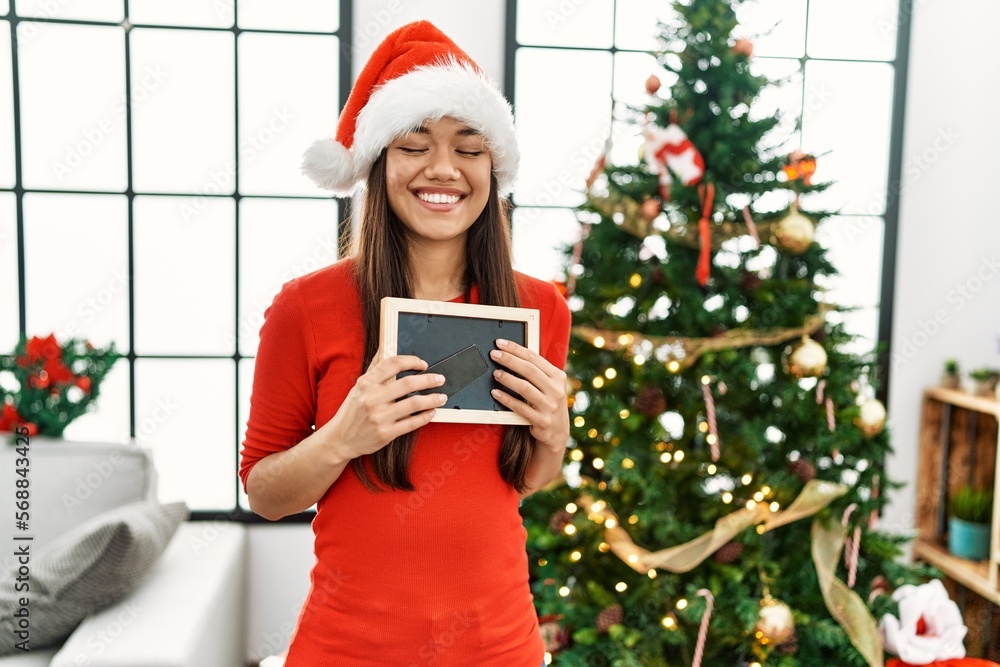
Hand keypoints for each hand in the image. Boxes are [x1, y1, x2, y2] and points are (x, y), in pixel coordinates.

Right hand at [324, 351, 446, 459]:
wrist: (340, 439)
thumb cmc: (351, 411)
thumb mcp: (358, 387)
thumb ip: (374, 369)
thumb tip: (385, 348)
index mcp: (366, 384)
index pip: (393, 364)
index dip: (412, 361)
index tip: (423, 364)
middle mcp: (372, 399)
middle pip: (408, 384)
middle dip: (428, 380)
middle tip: (440, 379)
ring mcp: (380, 417)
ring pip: (414, 404)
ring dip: (432, 399)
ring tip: (441, 397)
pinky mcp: (386, 434)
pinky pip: (412, 423)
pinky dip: (425, 417)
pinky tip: (431, 412)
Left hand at [489, 338, 568, 451]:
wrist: (557, 432)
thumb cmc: (547, 403)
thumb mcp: (549, 385)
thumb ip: (536, 372)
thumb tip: (512, 354)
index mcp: (558, 376)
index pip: (534, 357)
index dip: (516, 349)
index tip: (500, 343)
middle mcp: (556, 390)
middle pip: (529, 370)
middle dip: (509, 360)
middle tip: (494, 354)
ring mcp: (550, 406)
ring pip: (525, 388)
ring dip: (507, 379)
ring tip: (495, 373)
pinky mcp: (542, 421)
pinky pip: (520, 408)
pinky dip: (506, 399)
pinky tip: (495, 393)